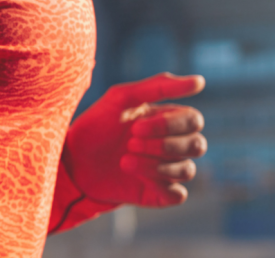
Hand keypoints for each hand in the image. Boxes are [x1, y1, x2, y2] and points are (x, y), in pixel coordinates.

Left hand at [63, 73, 206, 206]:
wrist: (73, 160)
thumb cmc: (97, 125)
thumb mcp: (121, 98)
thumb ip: (158, 86)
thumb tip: (200, 81)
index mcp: (169, 120)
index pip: (193, 120)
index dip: (169, 125)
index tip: (135, 126)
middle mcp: (175, 145)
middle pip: (197, 145)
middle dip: (163, 145)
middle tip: (131, 143)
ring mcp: (168, 170)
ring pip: (187, 170)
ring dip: (156, 164)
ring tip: (125, 160)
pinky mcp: (160, 193)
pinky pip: (178, 193)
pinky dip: (159, 184)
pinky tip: (134, 175)